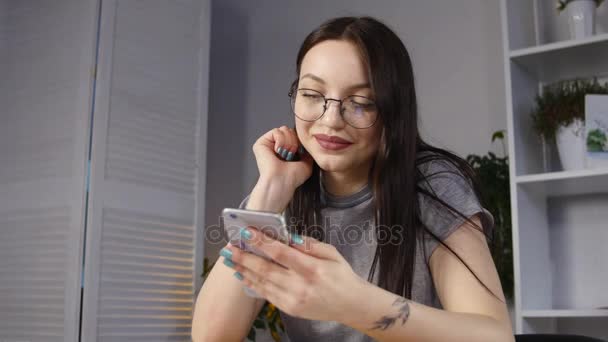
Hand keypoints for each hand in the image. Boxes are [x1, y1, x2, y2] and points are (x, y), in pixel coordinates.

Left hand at [222, 228, 367, 322]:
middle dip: (245, 257)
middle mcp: (300, 286)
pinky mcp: (289, 309)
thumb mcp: (331, 253)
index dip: (262, 242)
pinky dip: (252, 283)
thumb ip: (308, 245)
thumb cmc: (342, 275)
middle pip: (266, 269)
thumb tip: (286, 237)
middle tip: (228, 247)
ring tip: (229, 259)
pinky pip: (266, 294)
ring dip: (244, 269)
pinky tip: (242, 274)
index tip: (246, 233)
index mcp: (313, 269)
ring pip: (263, 282)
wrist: (351, 305)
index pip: (281, 253)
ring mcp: (293, 300)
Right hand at [252, 126, 313, 190]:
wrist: (282, 181)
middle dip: (294, 141)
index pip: (294, 135)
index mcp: (284, 151)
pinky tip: (278, 151)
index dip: (299, 141)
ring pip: (283, 129)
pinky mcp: (261, 143)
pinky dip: (281, 141)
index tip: (298, 152)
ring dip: (288, 142)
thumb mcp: (307, 163)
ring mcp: (268, 144)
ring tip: (285, 154)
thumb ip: (308, 153)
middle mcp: (275, 147)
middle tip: (291, 154)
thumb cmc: (292, 177)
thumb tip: (308, 145)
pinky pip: (276, 131)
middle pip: (289, 130)